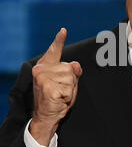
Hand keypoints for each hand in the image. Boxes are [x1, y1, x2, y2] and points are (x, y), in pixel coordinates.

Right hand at [30, 28, 81, 145]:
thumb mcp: (68, 83)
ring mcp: (43, 77)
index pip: (54, 50)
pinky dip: (68, 96)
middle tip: (62, 91)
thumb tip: (75, 65)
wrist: (47, 116)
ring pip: (71, 78)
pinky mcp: (47, 87)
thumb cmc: (57, 98)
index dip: (59, 40)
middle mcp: (41, 69)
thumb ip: (73, 72)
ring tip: (61, 96)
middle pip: (70, 68)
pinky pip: (69, 88)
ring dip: (70, 90)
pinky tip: (59, 100)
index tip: (64, 30)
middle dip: (71, 82)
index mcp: (45, 65)